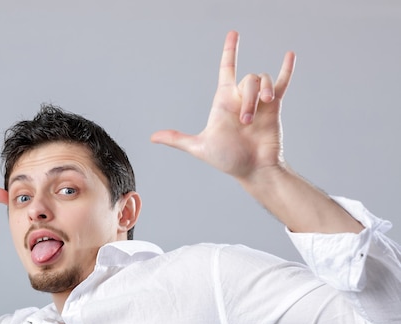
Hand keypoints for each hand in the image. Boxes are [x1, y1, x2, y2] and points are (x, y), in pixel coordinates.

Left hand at [151, 31, 295, 182]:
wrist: (253, 169)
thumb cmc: (228, 159)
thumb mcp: (199, 146)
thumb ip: (178, 139)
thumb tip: (153, 138)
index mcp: (224, 101)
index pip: (227, 68)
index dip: (230, 51)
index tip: (233, 34)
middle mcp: (242, 98)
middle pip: (247, 79)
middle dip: (248, 98)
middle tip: (245, 122)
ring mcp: (259, 102)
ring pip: (262, 81)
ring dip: (260, 96)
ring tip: (257, 119)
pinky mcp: (274, 107)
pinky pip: (281, 83)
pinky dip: (286, 70)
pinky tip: (289, 54)